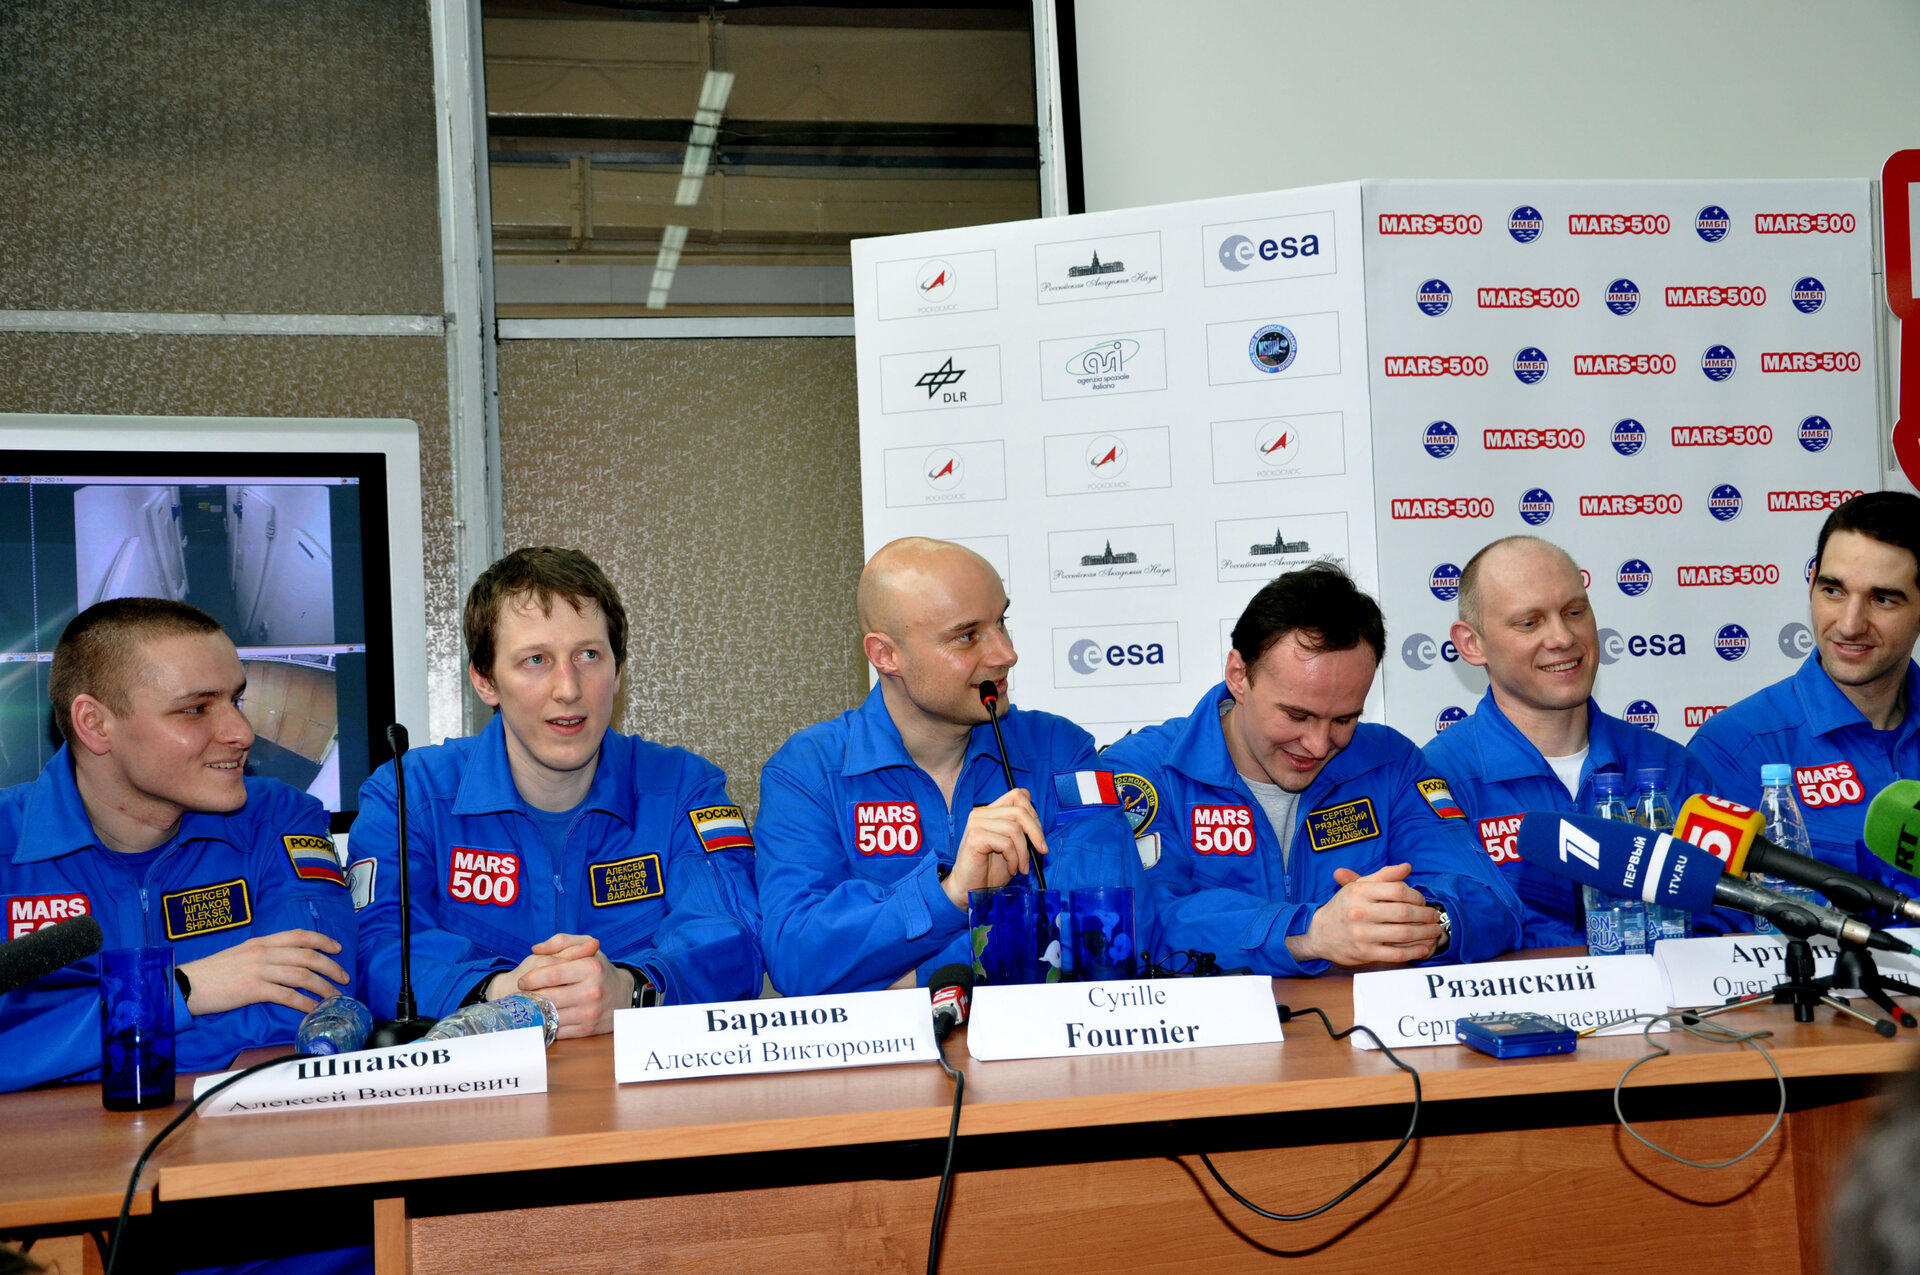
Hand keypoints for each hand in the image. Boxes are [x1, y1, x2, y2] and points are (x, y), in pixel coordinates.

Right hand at [178, 929, 349, 1015]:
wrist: (184, 985)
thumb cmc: (210, 974)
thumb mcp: (239, 955)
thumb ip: (262, 955)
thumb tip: (284, 963)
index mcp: (260, 942)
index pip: (298, 935)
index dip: (322, 940)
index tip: (337, 948)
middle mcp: (263, 952)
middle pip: (307, 955)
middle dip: (330, 966)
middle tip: (344, 977)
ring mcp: (259, 970)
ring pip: (302, 975)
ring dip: (323, 986)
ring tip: (335, 996)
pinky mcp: (253, 989)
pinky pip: (287, 995)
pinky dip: (305, 1002)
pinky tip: (314, 1009)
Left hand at [494, 933, 634, 1038]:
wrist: (622, 995)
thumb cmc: (599, 969)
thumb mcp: (586, 947)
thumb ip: (561, 941)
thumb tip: (536, 949)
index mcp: (591, 968)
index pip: (552, 973)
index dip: (532, 978)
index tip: (523, 981)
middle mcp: (592, 991)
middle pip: (548, 996)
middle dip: (529, 996)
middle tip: (522, 994)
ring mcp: (589, 1013)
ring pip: (551, 1015)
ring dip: (535, 1011)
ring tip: (528, 1005)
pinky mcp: (586, 1030)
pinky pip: (557, 1030)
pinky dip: (547, 1024)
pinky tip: (543, 1016)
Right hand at [940, 788, 1048, 909]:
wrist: (970, 889)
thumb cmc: (990, 869)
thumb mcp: (1011, 846)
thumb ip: (1021, 830)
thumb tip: (1039, 826)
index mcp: (990, 811)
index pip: (1018, 795)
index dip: (1033, 814)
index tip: (1039, 836)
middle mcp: (981, 813)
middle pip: (1019, 810)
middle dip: (1036, 832)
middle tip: (1042, 851)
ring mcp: (976, 823)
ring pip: (1014, 829)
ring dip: (1024, 852)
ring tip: (1022, 866)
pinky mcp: (975, 837)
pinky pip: (1006, 843)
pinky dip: (1014, 858)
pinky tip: (1011, 869)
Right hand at [1285, 863, 1443, 966]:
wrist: (1319, 933)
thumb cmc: (1343, 907)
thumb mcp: (1358, 887)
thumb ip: (1384, 876)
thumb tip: (1407, 867)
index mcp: (1360, 892)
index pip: (1398, 890)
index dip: (1417, 896)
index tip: (1422, 901)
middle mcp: (1360, 912)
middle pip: (1404, 913)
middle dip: (1425, 915)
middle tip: (1435, 916)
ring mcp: (1363, 934)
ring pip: (1403, 934)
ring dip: (1425, 933)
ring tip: (1434, 931)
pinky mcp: (1365, 953)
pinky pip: (1396, 954)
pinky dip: (1414, 951)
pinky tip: (1424, 947)